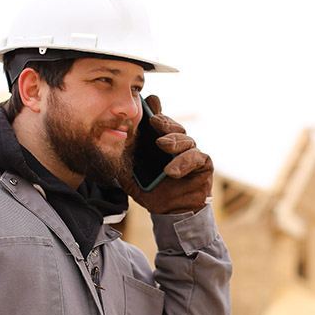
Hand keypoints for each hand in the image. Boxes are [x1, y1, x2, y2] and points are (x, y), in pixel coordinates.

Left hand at [120, 95, 213, 213]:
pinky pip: (196, 157)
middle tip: (153, 121)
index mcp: (161, 143)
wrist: (171, 213)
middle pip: (174, 127)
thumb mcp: (132, 179)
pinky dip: (183, 162)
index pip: (159, 122)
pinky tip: (171, 170)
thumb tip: (111, 149)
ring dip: (173, 141)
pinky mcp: (203, 164)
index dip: (156, 110)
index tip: (150, 101)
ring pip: (186, 139)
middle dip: (164, 122)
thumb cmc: (154, 193)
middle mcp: (178, 145)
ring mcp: (192, 153)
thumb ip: (124, 164)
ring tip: (162, 144)